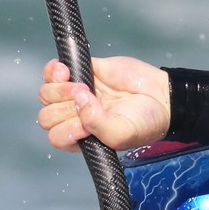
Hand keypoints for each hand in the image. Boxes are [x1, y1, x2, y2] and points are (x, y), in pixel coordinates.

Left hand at [37, 56, 170, 152]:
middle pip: (47, 116)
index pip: (57, 137)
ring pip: (46, 94)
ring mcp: (77, 95)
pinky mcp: (82, 72)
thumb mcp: (121, 133)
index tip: (85, 125)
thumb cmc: (145, 122)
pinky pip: (52, 72)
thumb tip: (78, 97)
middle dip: (64, 109)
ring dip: (60, 89)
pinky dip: (54, 70)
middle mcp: (77, 118)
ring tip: (84, 87)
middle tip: (90, 102)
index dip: (66, 130)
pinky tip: (66, 70)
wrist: (162, 97)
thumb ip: (96, 123)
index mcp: (84, 139)